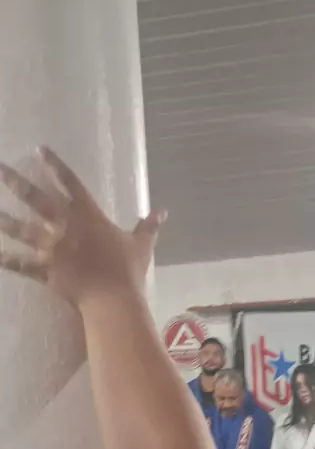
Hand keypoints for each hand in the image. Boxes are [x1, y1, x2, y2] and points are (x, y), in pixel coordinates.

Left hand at [0, 147, 167, 307]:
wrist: (113, 298)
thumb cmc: (128, 269)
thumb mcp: (141, 244)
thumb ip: (148, 226)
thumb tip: (163, 212)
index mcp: (88, 214)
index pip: (69, 182)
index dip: (54, 165)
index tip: (38, 150)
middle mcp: (64, 226)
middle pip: (35, 199)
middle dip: (14, 182)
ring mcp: (51, 248)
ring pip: (21, 229)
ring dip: (4, 220)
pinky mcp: (45, 270)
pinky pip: (22, 264)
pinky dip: (7, 259)